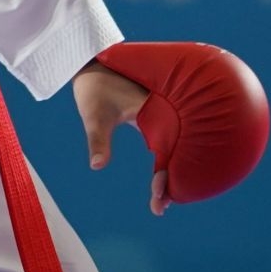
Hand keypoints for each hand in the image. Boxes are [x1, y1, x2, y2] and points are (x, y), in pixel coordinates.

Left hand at [73, 59, 169, 215]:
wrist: (94, 63)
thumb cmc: (95, 87)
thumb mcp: (95, 115)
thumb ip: (98, 140)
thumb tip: (97, 166)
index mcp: (155, 112)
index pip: (167, 151)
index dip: (165, 178)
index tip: (158, 202)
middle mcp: (163, 114)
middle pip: (176, 152)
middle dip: (171, 181)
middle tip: (159, 208)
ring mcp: (160, 115)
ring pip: (173, 148)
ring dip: (170, 172)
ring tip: (161, 201)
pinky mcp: (154, 116)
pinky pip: (166, 141)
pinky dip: (166, 160)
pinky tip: (160, 181)